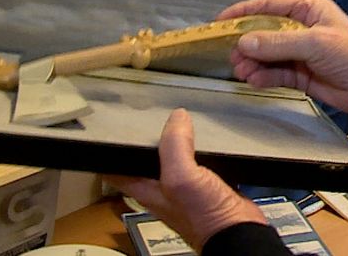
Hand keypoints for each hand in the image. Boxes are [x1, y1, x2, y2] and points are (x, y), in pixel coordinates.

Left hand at [104, 108, 266, 252]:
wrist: (238, 232)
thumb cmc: (203, 216)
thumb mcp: (181, 177)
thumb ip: (175, 145)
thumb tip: (178, 117)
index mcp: (145, 188)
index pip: (116, 167)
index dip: (109, 149)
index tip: (109, 127)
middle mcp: (161, 187)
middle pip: (145, 159)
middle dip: (145, 139)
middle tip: (146, 114)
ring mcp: (183, 187)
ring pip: (173, 157)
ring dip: (175, 141)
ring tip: (176, 119)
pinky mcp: (206, 184)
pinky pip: (198, 160)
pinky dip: (200, 147)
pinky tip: (205, 136)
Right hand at [219, 0, 347, 119]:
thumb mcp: (315, 42)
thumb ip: (277, 42)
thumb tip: (246, 42)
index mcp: (308, 10)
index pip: (268, 6)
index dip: (243, 12)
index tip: (222, 20)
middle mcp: (302, 29)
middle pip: (264, 32)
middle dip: (246, 43)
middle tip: (231, 53)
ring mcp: (301, 53)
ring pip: (267, 55)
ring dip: (253, 62)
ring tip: (241, 70)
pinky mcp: (302, 74)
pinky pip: (276, 73)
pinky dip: (264, 76)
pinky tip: (255, 80)